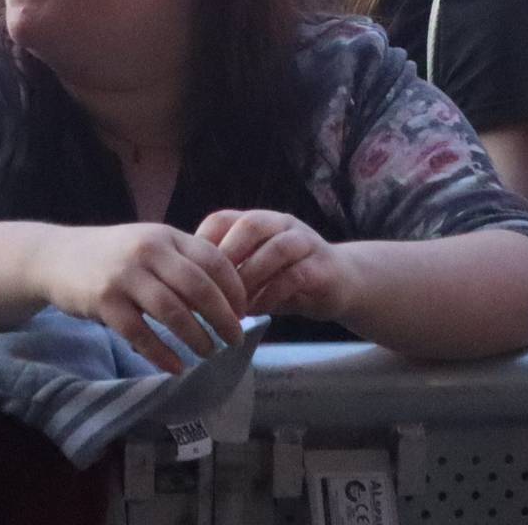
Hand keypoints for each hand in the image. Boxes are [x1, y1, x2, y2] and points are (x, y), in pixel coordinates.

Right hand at [28, 223, 247, 373]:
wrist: (56, 257)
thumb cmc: (113, 256)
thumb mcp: (150, 245)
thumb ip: (183, 262)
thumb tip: (228, 297)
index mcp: (166, 236)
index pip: (214, 259)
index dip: (234, 289)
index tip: (244, 312)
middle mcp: (148, 251)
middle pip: (198, 287)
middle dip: (223, 318)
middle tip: (235, 339)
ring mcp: (124, 275)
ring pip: (172, 312)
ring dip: (196, 338)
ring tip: (209, 353)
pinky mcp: (103, 301)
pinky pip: (140, 333)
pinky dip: (162, 354)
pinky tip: (176, 368)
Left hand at [198, 209, 353, 321]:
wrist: (343, 283)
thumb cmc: (288, 279)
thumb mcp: (254, 272)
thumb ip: (228, 275)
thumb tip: (184, 292)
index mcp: (259, 222)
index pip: (223, 219)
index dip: (202, 243)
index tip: (189, 274)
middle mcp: (281, 224)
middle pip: (250, 225)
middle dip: (228, 256)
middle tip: (211, 288)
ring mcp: (305, 242)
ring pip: (276, 248)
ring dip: (252, 277)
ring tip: (235, 305)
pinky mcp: (323, 266)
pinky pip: (296, 275)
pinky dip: (273, 293)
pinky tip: (259, 310)